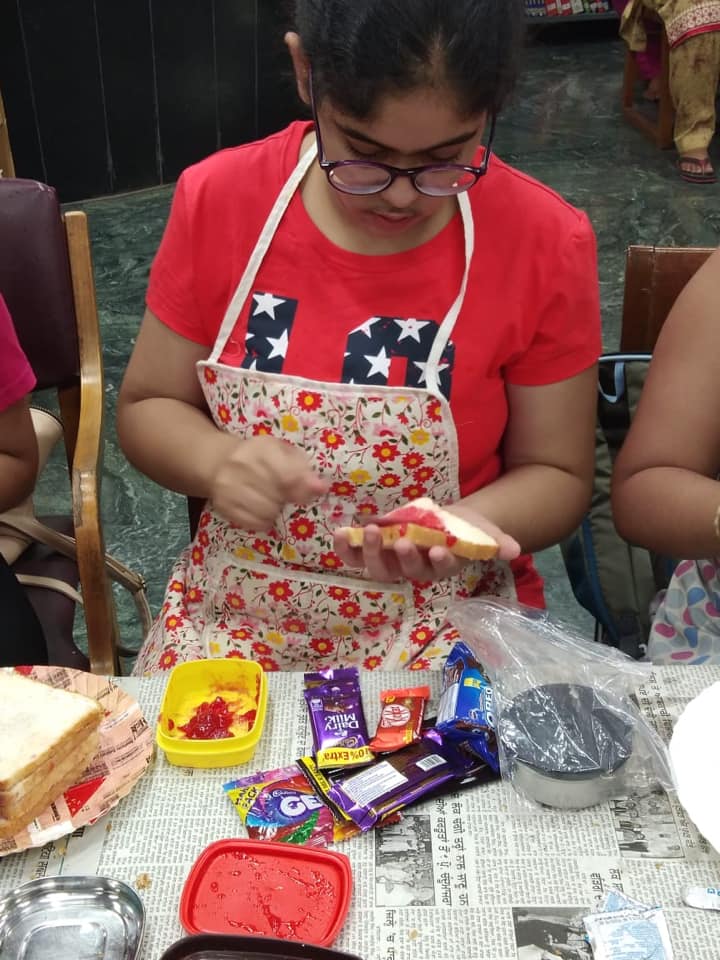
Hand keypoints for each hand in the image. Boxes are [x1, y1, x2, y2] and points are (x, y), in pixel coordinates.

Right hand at [208, 435, 326, 530]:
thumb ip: (303, 470)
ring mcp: (228, 486)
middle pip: (278, 498)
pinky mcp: (222, 504)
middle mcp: (241, 465)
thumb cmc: (261, 458)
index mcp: (262, 448)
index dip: (301, 489)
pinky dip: (262, 521)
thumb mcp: (284, 454)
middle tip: (282, 494)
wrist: (220, 461)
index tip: (304, 493)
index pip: (288, 476)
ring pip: (266, 513)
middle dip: (285, 499)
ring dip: (275, 512)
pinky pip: (253, 523)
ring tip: (271, 501)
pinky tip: (260, 510)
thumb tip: (321, 488)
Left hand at [333, 508, 519, 583]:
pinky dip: (346, 548)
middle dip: (403, 557)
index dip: (440, 561)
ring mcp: (391, 562)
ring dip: (370, 553)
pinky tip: (340, 533)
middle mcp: (414, 569)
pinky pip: (356, 555)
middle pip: (405, 571)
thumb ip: (497, 542)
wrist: (445, 522)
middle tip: (401, 540)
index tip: (440, 549)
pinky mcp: (373, 550)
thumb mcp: (485, 534)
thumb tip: (514, 550)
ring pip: (378, 567)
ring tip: (369, 533)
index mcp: (440, 566)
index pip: (440, 567)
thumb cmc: (465, 531)